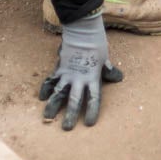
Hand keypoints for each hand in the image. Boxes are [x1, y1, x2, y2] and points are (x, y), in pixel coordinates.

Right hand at [39, 14, 123, 129]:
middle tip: (67, 128)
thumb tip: (118, 77)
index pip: (94, 99)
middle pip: (75, 101)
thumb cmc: (97, 44)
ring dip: (53, 106)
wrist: (82, 30)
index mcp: (93, 78)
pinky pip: (50, 81)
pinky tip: (42, 98)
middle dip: (71, 115)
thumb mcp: (105, 58)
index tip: (89, 123)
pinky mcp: (59, 68)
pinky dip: (46, 89)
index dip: (92, 112)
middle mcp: (79, 79)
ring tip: (48, 117)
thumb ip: (108, 70)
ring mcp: (67, 74)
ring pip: (59, 93)